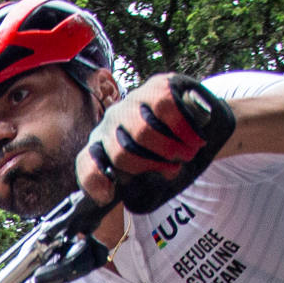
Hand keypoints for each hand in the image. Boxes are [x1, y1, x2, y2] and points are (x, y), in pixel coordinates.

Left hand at [78, 73, 234, 208]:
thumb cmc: (166, 154)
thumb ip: (136, 188)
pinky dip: (184, 128)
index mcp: (103, 146)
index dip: (94, 181)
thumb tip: (122, 197)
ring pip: (144, 131)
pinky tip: (196, 137)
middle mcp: (112, 121)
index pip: (87, 162)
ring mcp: (132, 101)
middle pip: (122, 152)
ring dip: (171, 148)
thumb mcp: (149, 175)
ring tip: (188, 152)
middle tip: (175, 167)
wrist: (196, 120)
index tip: (109, 197)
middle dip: (152, 166)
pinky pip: (167, 108)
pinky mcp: (157, 85)